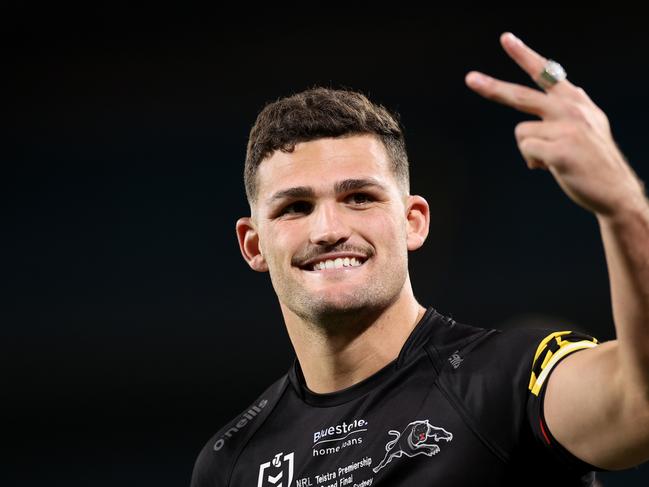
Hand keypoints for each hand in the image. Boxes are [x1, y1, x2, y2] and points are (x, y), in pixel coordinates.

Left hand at [465, 32, 646, 217]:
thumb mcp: (589, 125)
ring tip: (552, 159)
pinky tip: (553, 167)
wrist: (614, 189)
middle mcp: (571, 109)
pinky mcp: (561, 149)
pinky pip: (527, 150)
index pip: (546, 73)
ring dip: (530, 150)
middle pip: (521, 95)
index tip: (506, 39)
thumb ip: (571, 108)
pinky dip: (533, 161)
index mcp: (575, 101)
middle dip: (492, 87)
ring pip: (521, 133)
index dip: (525, 55)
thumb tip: (567, 92)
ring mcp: (567, 128)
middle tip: (470, 79)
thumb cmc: (594, 161)